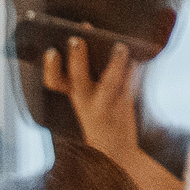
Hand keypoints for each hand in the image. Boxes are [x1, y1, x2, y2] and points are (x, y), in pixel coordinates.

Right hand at [42, 37, 141, 159]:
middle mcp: (86, 102)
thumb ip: (89, 75)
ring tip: (120, 46)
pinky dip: (135, 72)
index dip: (51, 66)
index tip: (51, 51)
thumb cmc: (101, 118)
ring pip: (109, 82)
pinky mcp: (124, 105)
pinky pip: (131, 85)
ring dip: (114, 62)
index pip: (54, 81)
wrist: (116, 151)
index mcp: (74, 97)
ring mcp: (105, 105)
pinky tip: (137, 59)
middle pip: (77, 78)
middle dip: (77, 58)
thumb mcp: (87, 100)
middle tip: (77, 39)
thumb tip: (95, 41)